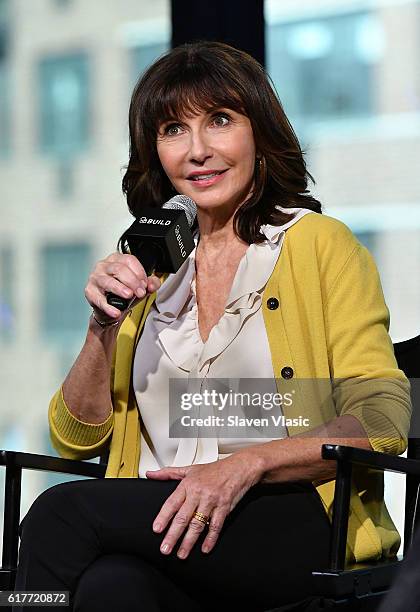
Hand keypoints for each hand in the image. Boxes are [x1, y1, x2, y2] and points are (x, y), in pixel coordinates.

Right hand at [84, 253, 160, 322]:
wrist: (110, 309)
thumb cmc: (122, 293)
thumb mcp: (139, 286)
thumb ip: (150, 284)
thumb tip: (153, 284)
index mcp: (117, 260)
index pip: (129, 260)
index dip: (139, 272)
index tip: (145, 284)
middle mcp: (104, 266)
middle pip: (119, 269)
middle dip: (132, 281)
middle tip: (140, 292)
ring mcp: (95, 278)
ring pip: (107, 281)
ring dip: (120, 289)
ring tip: (129, 295)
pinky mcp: (90, 292)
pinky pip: (99, 299)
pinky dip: (108, 307)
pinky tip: (116, 312)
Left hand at [145, 452, 263, 558]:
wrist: (238, 468)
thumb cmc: (214, 470)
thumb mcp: (189, 469)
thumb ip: (168, 473)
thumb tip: (150, 474)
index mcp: (188, 484)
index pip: (172, 502)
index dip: (164, 516)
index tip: (157, 529)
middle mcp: (199, 493)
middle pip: (183, 517)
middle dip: (173, 535)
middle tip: (165, 548)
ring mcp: (212, 501)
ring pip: (198, 524)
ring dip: (189, 541)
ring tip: (182, 553)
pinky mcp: (224, 507)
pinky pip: (216, 525)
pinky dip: (211, 538)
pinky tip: (205, 548)